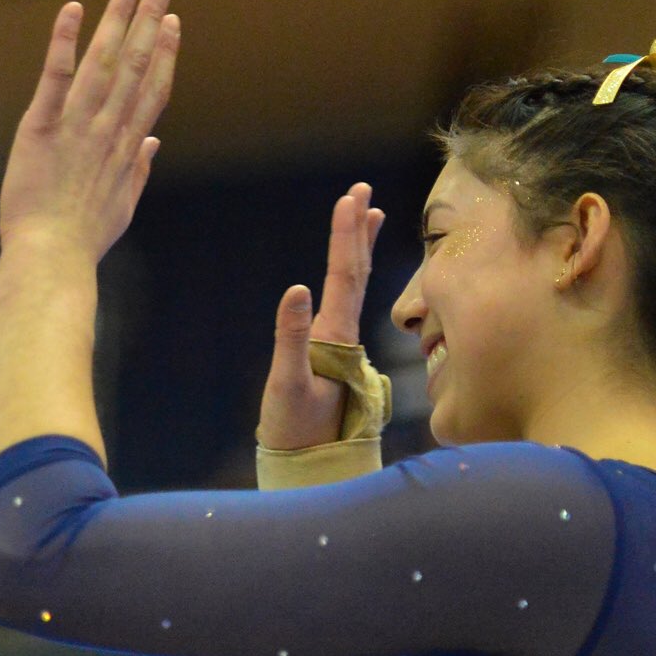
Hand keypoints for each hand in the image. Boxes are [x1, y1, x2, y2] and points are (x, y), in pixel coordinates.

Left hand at [0, 0, 180, 257]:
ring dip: (117, 20)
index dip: (164, 54)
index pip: (152, 91)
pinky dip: (64, 43)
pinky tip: (73, 11)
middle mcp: (107, 131)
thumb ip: (139, 170)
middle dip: (149, 21)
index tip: (173, 23)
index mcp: (126, 148)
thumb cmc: (82, 240)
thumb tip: (154, 143)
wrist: (51, 259)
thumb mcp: (121, 206)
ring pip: (102, 63)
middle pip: (135, 66)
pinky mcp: (41, 129)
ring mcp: (77, 128)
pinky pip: (55, 79)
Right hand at [257, 183, 384, 449]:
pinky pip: (346, 305)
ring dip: (359, 249)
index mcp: (336, 335)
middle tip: (361, 191)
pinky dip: (348, 280)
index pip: (344, 275)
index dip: (346, 236)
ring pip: (355, 286)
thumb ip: (291, 339)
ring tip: (367, 217)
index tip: (352, 199)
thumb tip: (295, 289)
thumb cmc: (296, 428)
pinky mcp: (332, 356)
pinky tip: (346, 275)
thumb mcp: (288, 384)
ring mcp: (340, 344)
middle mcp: (343, 333)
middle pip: (355, 272)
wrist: (308, 464)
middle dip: (357, 230)